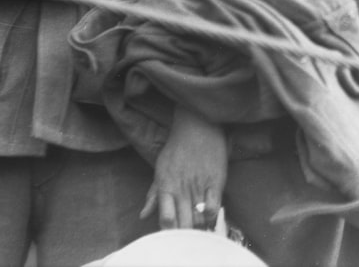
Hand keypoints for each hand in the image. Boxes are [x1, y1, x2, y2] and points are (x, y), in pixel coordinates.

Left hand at [141, 106, 227, 229]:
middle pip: (184, 223)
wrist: (197, 126)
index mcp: (166, 186)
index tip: (173, 232)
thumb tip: (143, 216)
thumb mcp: (160, 169)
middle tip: (188, 233)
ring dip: (199, 226)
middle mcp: (182, 189)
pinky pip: (214, 206)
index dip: (170, 231)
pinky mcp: (215, 180)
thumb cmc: (177, 148)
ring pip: (199, 218)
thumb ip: (153, 195)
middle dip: (186, 232)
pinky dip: (211, 216)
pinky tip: (209, 215)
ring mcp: (199, 185)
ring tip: (199, 226)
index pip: (166, 220)